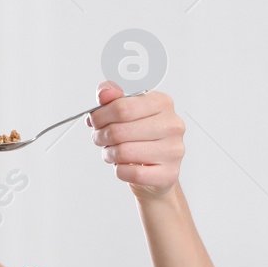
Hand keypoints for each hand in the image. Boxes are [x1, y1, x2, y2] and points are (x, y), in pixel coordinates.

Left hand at [86, 81, 183, 198]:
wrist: (158, 168)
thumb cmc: (141, 137)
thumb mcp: (127, 111)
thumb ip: (113, 98)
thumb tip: (104, 93)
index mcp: (162, 103)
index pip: (122, 108)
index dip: (100, 116)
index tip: (95, 121)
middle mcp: (172, 125)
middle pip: (119, 131)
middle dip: (101, 136)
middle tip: (100, 138)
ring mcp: (172, 150)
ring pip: (124, 153)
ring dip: (109, 154)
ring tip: (112, 152)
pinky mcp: (168, 173)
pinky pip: (131, 173)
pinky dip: (120, 171)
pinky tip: (124, 165)